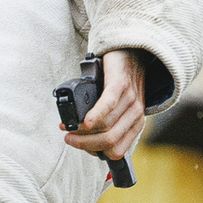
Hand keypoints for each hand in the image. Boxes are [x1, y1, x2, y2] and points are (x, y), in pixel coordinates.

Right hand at [64, 48, 146, 162]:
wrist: (132, 50)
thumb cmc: (120, 80)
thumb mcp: (119, 106)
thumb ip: (108, 122)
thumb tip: (83, 137)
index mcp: (134, 124)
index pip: (116, 151)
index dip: (93, 151)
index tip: (78, 144)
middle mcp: (135, 114)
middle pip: (109, 141)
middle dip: (84, 144)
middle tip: (68, 138)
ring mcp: (130, 99)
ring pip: (106, 126)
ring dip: (82, 130)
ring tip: (67, 126)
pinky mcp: (121, 83)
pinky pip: (108, 105)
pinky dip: (95, 116)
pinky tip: (84, 121)